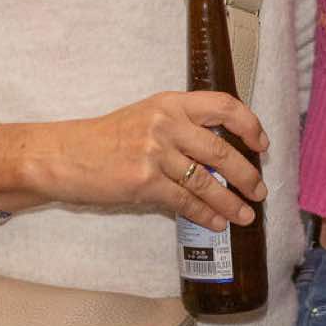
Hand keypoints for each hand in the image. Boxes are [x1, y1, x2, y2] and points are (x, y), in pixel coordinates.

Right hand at [0, 92, 269, 232]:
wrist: (64, 155)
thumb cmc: (105, 139)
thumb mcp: (145, 117)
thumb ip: (180, 127)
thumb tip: (219, 155)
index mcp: (169, 103)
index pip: (223, 105)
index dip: (249, 124)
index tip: (261, 144)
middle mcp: (165, 123)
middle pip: (221, 149)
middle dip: (247, 174)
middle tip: (260, 189)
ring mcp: (154, 152)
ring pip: (206, 181)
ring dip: (231, 202)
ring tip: (246, 215)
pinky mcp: (143, 181)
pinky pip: (184, 202)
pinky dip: (205, 215)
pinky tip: (217, 223)